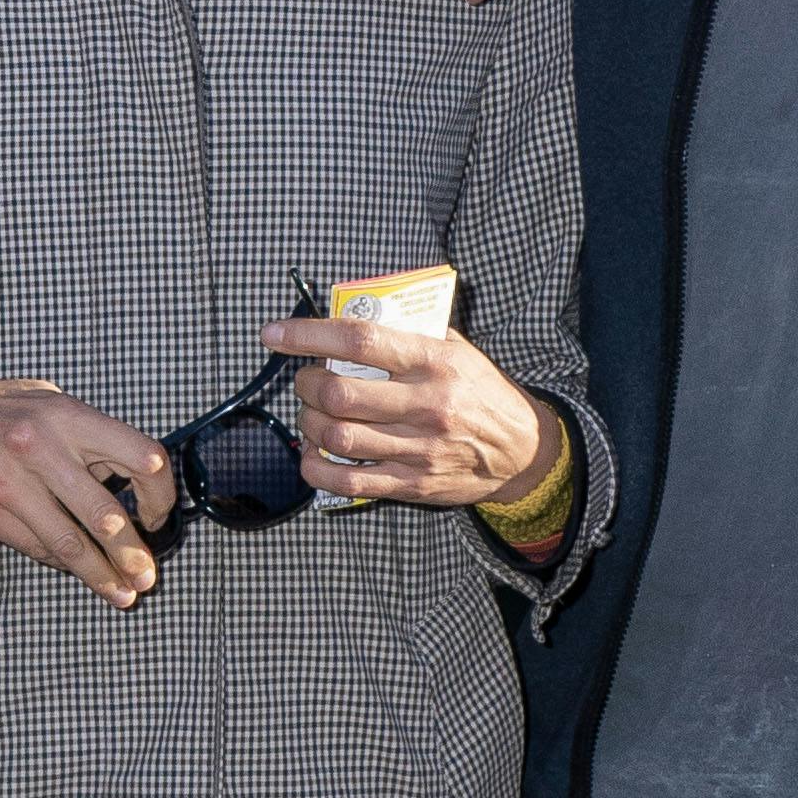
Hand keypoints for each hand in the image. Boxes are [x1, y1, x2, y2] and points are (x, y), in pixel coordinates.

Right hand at [0, 368, 173, 608]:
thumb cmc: (1, 408)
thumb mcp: (50, 401)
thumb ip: (90, 438)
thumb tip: (134, 485)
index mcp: (66, 415)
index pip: (140, 458)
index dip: (160, 495)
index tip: (157, 516)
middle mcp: (37, 448)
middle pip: (105, 514)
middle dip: (132, 554)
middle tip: (148, 579)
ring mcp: (5, 482)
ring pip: (68, 544)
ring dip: (100, 575)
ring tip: (123, 594)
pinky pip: (35, 547)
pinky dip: (60, 562)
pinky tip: (77, 570)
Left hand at [265, 314, 556, 507]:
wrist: (522, 450)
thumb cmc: (480, 391)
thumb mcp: (457, 349)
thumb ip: (410, 331)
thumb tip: (353, 312)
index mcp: (434, 362)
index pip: (359, 339)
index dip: (308, 335)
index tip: (275, 334)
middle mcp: (426, 405)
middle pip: (340, 394)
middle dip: (307, 384)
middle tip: (307, 380)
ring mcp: (418, 449)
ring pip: (338, 437)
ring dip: (309, 423)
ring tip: (312, 413)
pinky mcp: (412, 484)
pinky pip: (348, 482)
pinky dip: (317, 468)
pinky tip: (312, 454)